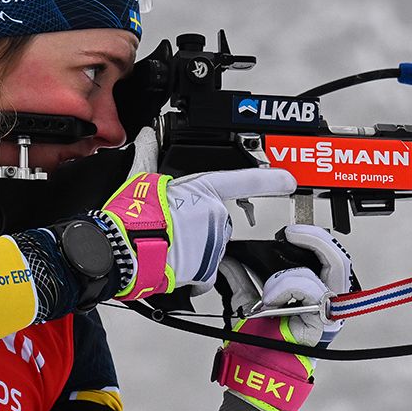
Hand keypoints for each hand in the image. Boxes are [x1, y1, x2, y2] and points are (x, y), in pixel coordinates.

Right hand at [96, 168, 295, 299]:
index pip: (243, 181)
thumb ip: (149, 157)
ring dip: (191, 251)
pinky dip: (191, 274)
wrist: (122, 250)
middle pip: (215, 223)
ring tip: (165, 245)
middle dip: (196, 229)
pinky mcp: (205, 269)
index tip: (289, 180)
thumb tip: (147, 136)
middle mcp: (214, 215)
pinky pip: (204, 274)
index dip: (269, 180)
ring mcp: (212, 244)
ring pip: (209, 249)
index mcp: (203, 190)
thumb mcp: (140, 178)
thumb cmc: (132, 216)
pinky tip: (172, 263)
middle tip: (169, 229)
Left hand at [213, 225, 353, 410]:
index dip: (314, 239)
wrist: (253, 373)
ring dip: (298, 267)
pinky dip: (289, 286)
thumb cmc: (254, 345)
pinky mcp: (322, 323)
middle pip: (338, 260)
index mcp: (311, 295)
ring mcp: (327, 313)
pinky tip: (271, 298)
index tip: (289, 232)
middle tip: (292, 234)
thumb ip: (241, 279)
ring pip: (333, 271)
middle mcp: (324, 302)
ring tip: (275, 278)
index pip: (326, 258)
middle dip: (316, 240)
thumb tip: (228, 257)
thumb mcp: (245, 302)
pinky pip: (314, 291)